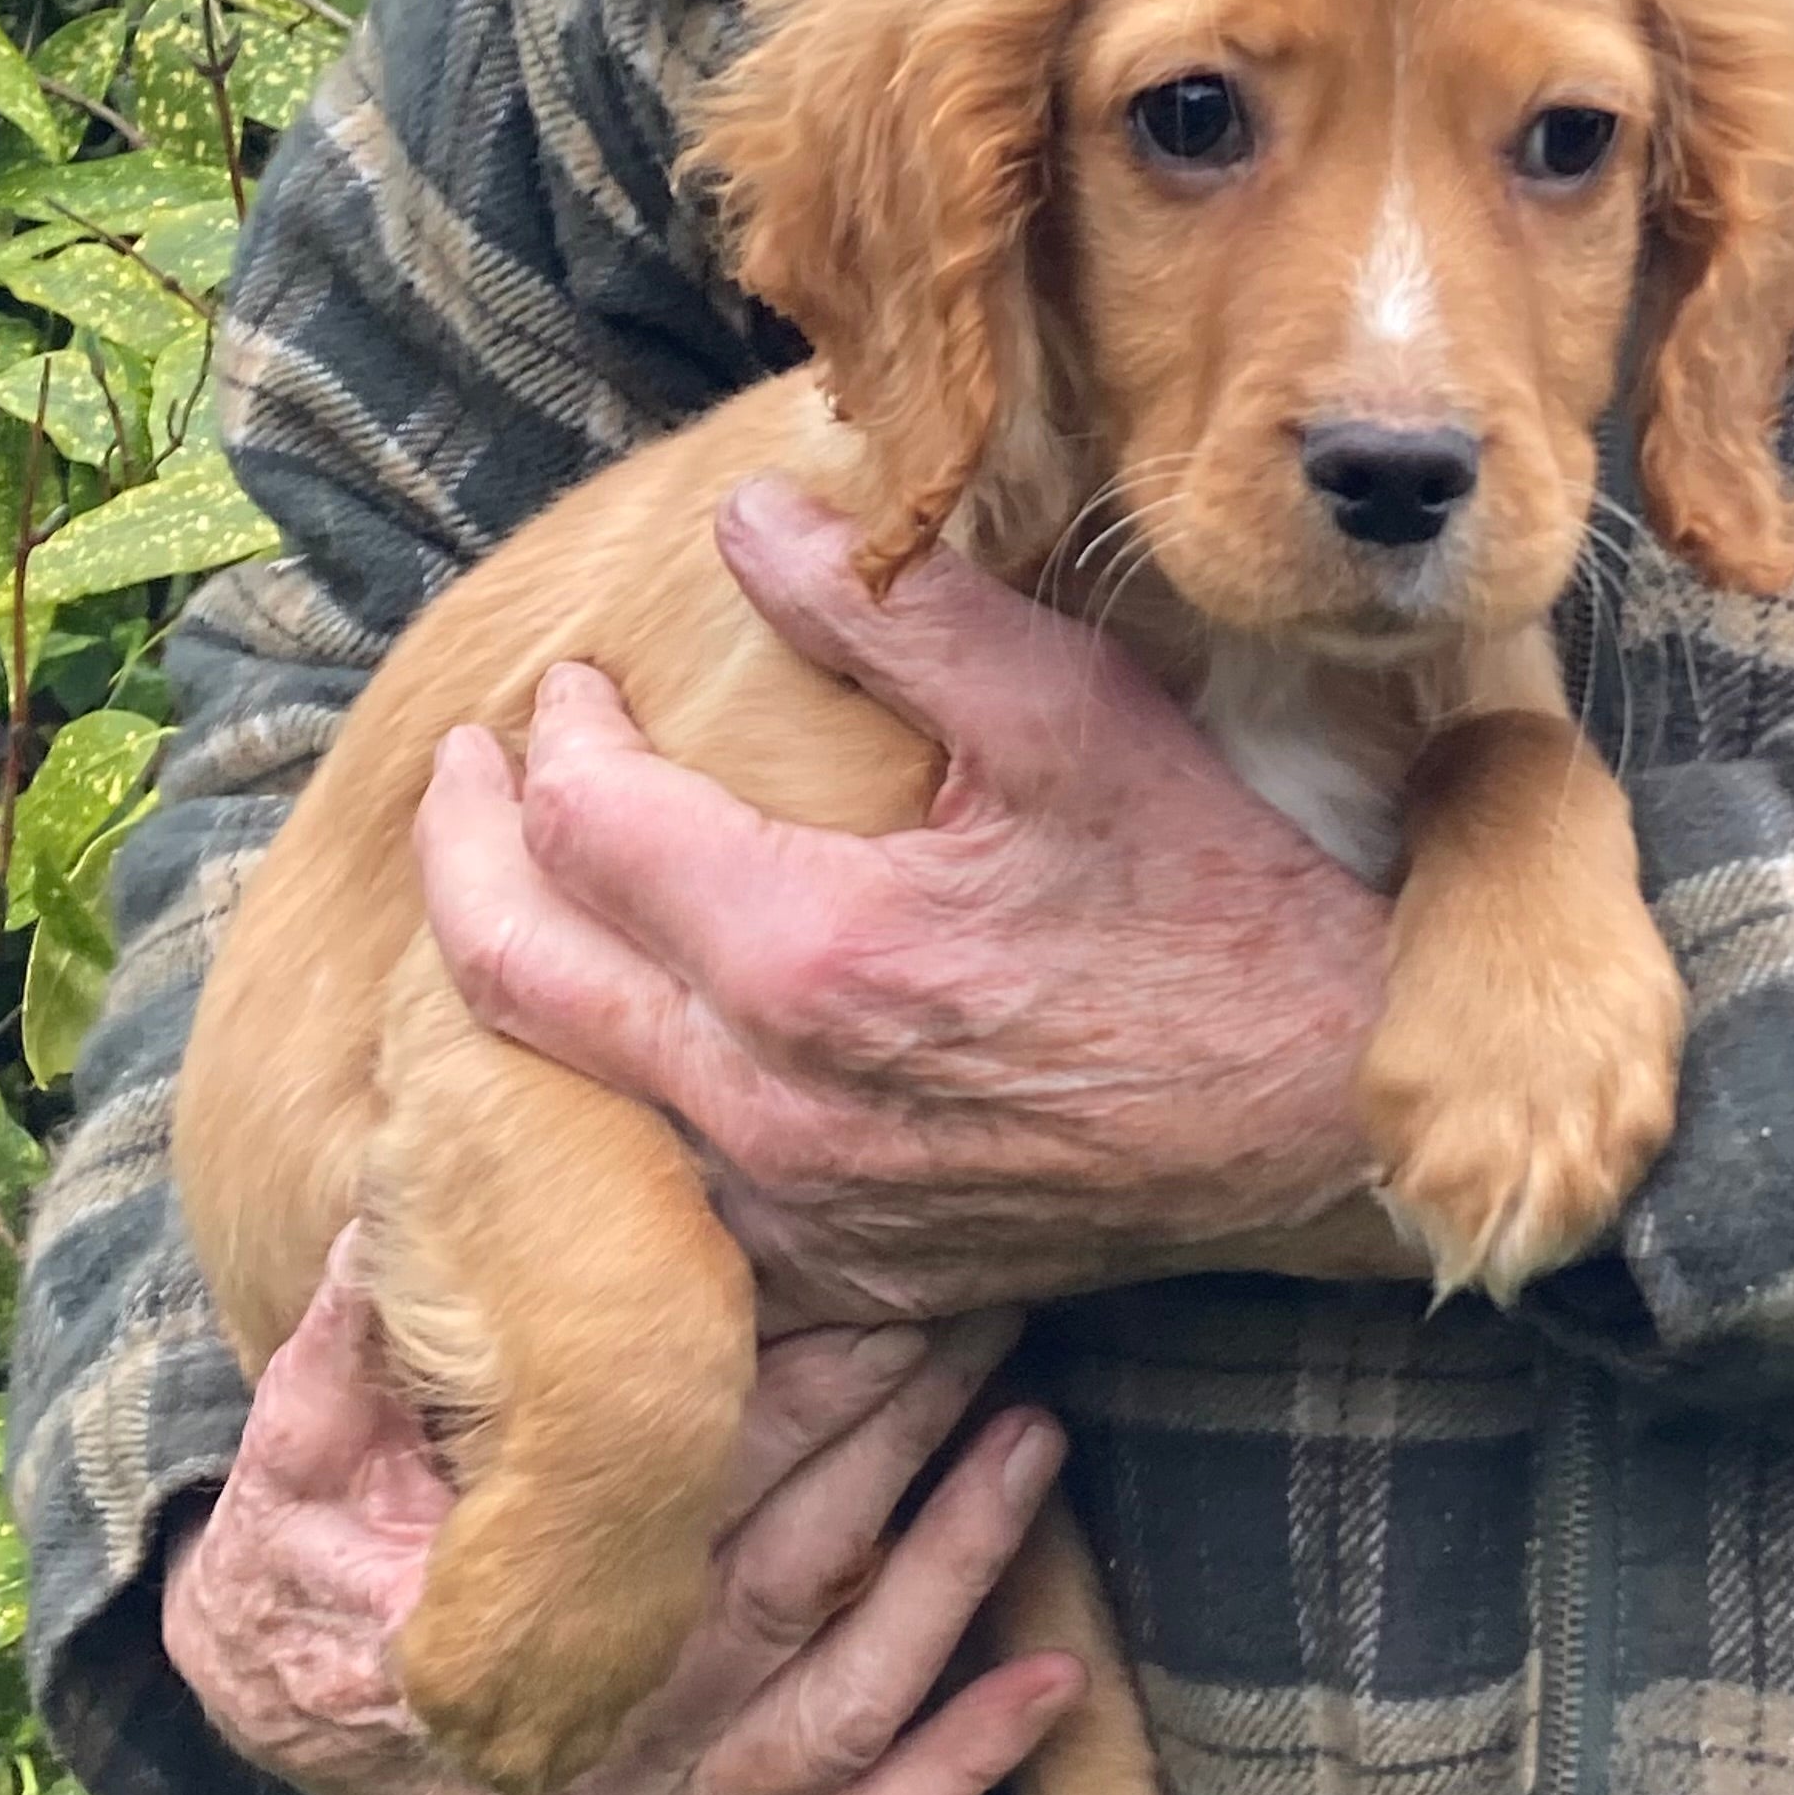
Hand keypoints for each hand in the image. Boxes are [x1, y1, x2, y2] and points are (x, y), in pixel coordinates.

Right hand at [161, 1241, 1081, 1794]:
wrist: (275, 1714)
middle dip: (902, 1430)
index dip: (797, 1379)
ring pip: (844, 1704)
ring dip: (955, 1570)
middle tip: (987, 1313)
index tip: (883, 1280)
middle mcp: (592, 1751)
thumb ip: (352, 1348)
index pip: (689, 1483)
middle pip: (789, 1570)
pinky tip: (1055, 1682)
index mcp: (502, 1633)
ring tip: (1035, 1438)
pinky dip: (958, 1773)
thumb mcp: (288, 1454)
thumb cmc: (296, 1562)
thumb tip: (402, 1213)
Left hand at [414, 473, 1411, 1325]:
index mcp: (808, 953)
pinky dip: (592, 1123)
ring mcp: (792, 1213)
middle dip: (462, 855)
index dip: (555, 735)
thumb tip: (746, 520)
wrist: (1331, 1116)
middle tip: (462, 776)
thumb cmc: (1222, 905)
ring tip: (504, 901)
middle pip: (511, 975)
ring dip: (503, 993)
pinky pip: (655, 1209)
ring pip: (557, 1106)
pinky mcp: (834, 1274)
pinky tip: (599, 1062)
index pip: (583, 824)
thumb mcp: (1072, 718)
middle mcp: (766, 1104)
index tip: (576, 687)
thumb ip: (895, 613)